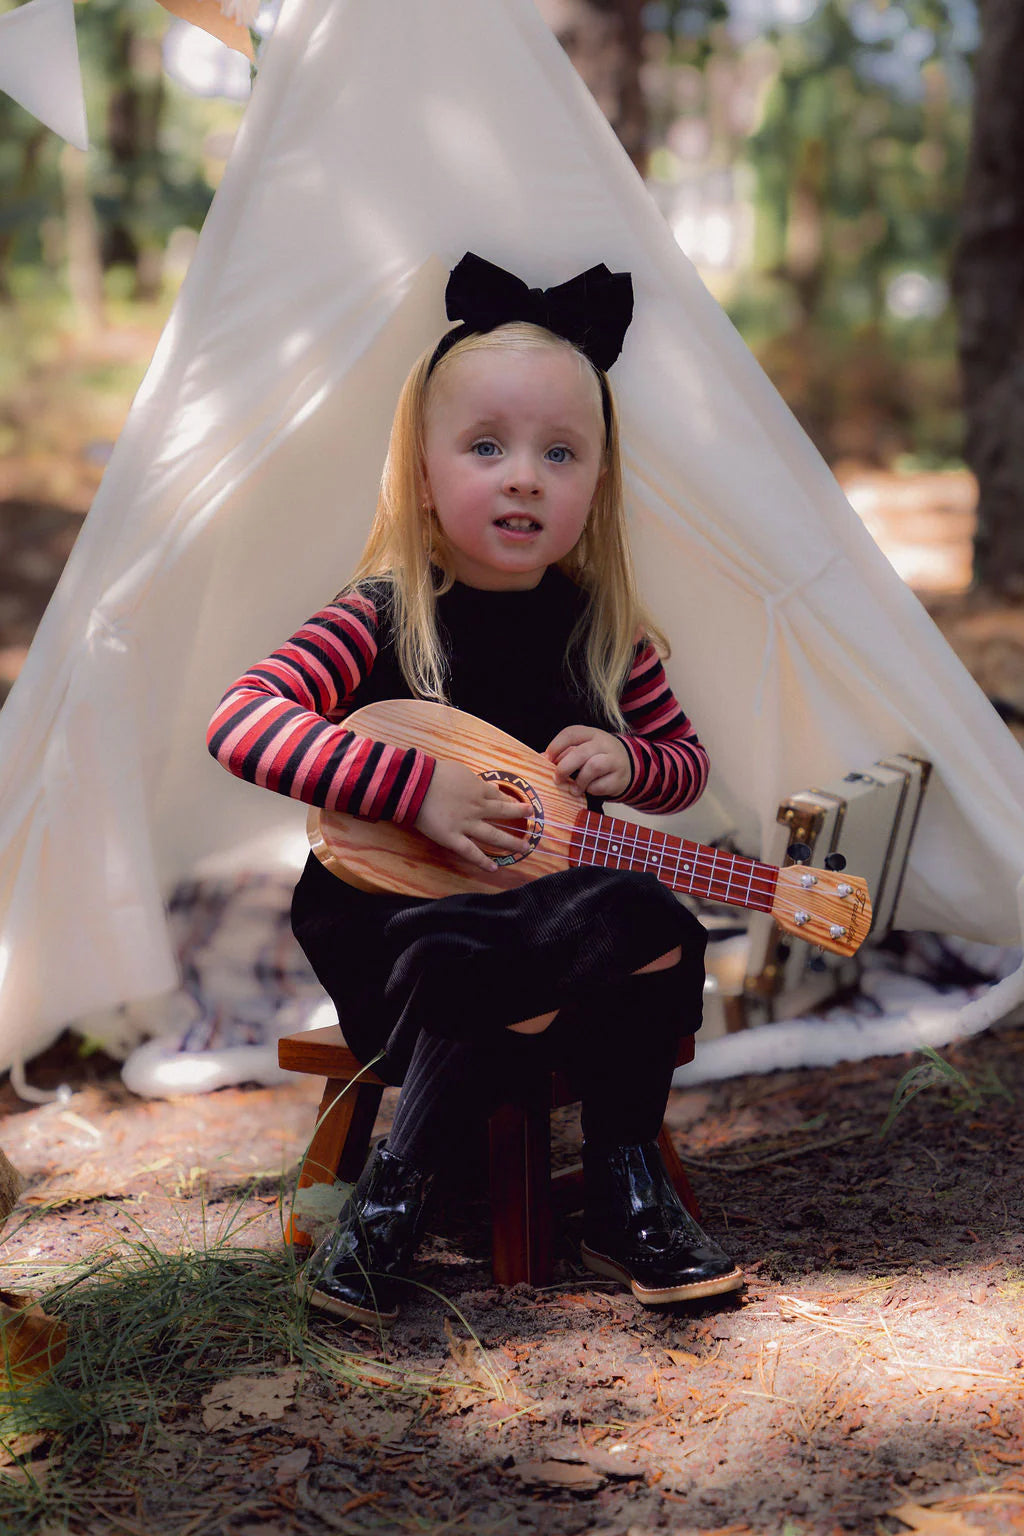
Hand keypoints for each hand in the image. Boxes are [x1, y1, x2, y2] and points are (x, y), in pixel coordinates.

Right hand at [414, 759, 531, 872]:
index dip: (513, 803)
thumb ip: (478, 782)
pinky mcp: (453, 838)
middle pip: (504, 814)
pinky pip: (470, 852)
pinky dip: (483, 861)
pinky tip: (494, 867)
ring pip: (494, 836)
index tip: (523, 807)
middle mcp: (478, 808)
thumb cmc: (436, 774)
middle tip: (534, 823)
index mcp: (479, 790)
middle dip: (520, 818)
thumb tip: (492, 787)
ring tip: (525, 848)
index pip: (501, 798)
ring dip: (511, 842)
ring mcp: (467, 825)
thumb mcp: (461, 772)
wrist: (416, 784)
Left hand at [546, 724, 630, 800]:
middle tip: (557, 779)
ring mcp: (614, 760)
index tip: (547, 759)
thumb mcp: (583, 749)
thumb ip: (564, 753)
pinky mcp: (619, 777)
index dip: (556, 746)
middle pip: (580, 752)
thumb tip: (540, 758)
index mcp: (591, 733)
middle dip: (564, 767)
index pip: (571, 733)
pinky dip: (591, 790)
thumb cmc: (598, 757)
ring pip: (593, 767)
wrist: (628, 765)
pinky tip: (589, 790)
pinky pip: (601, 785)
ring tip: (573, 789)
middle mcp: (604, 744)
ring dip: (579, 781)